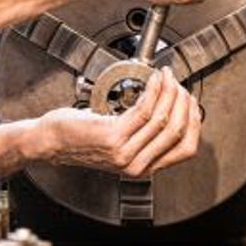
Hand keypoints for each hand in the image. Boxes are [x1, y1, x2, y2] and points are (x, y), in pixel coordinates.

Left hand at [38, 67, 199, 177]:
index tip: (190, 102)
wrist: (51, 142)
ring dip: (169, 92)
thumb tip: (169, 112)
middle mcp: (136, 164)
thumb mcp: (119, 143)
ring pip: (162, 119)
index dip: (194, 122)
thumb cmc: (79, 138)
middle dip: (183, 102)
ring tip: (166, 77)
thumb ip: (142, 137)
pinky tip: (153, 81)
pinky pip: (143, 110)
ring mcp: (125, 152)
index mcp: (143, 167)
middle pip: (177, 131)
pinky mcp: (112, 136)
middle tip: (178, 84)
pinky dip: (153, 91)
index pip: (185, 149)